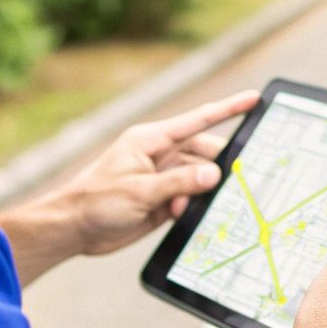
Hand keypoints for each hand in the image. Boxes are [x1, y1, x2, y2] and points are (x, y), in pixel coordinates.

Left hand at [63, 89, 258, 255]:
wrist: (72, 228)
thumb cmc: (96, 201)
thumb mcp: (140, 191)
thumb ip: (179, 182)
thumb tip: (214, 173)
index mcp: (152, 140)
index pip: (199, 120)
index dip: (229, 108)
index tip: (254, 99)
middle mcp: (159, 155)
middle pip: (203, 153)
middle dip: (220, 166)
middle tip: (241, 178)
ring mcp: (161, 178)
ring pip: (198, 179)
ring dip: (201, 193)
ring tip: (189, 205)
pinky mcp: (161, 200)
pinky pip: (188, 198)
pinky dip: (191, 207)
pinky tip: (184, 215)